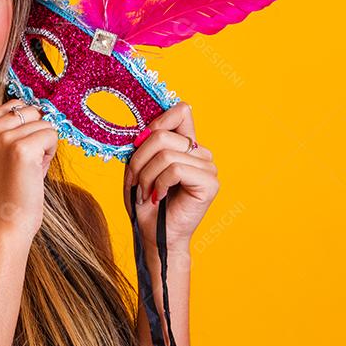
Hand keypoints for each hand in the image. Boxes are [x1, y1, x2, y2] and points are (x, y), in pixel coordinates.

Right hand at [0, 98, 58, 241]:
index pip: (15, 104)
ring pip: (44, 122)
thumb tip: (42, 106)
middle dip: (36, 133)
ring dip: (44, 145)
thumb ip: (13, 126)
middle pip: (31, 110)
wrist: (4, 224)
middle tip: (24, 163)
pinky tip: (36, 171)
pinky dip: (51, 152)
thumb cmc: (8, 190)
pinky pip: (52, 134)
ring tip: (29, 169)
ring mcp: (3, 138)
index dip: (24, 127)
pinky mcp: (22, 149)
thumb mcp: (0, 151)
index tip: (15, 154)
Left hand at [122, 101, 218, 249]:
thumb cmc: (145, 202)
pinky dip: (158, 184)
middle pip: (162, 134)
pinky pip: (175, 169)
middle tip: (135, 182)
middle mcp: (200, 152)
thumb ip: (144, 144)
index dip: (157, 122)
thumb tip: (145, 131)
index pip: (181, 111)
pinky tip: (158, 197)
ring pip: (165, 154)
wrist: (153, 234)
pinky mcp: (209, 182)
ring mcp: (208, 167)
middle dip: (139, 159)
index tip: (138, 145)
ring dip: (145, 176)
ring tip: (145, 192)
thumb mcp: (138, 167)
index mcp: (185, 144)